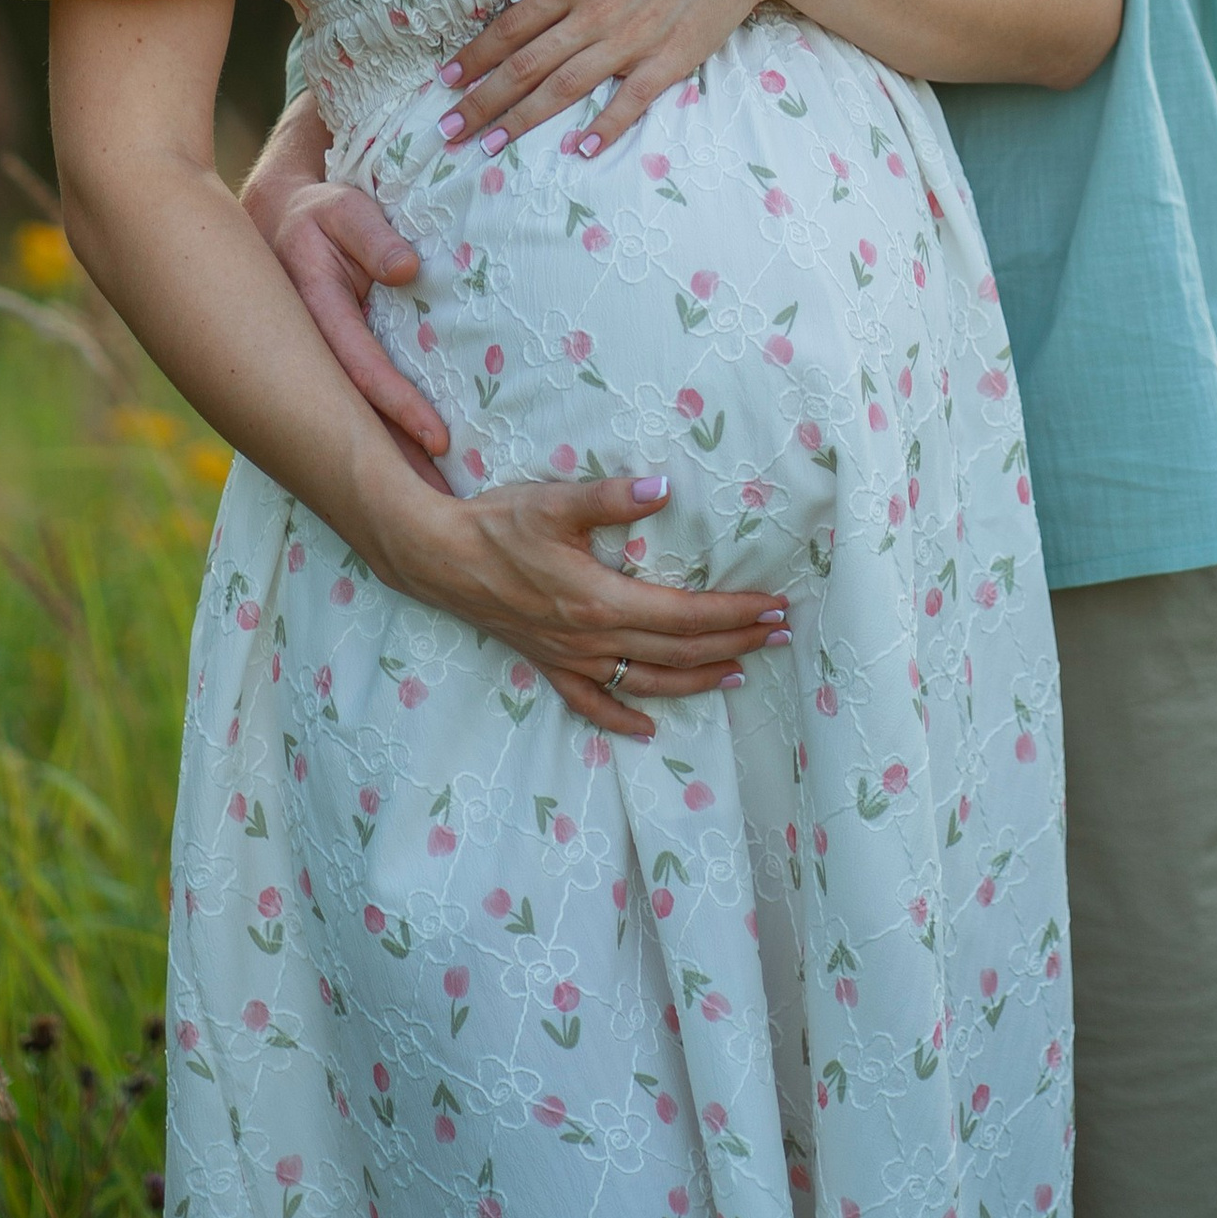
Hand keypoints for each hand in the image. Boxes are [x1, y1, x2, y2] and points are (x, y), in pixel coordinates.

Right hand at [242, 113, 451, 478]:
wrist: (273, 219)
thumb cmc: (317, 210)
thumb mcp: (341, 208)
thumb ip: (371, 234)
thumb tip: (408, 270)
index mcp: (312, 307)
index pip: (361, 366)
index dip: (398, 405)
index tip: (438, 440)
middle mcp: (308, 347)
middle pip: (354, 415)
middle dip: (393, 463)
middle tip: (441, 508)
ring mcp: (311, 364)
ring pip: (351, 421)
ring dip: (387, 462)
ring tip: (433, 505)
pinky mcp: (323, 368)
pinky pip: (352, 408)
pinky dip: (377, 441)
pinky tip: (406, 473)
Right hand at [412, 467, 793, 741]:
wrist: (438, 558)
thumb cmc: (498, 525)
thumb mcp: (556, 502)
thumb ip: (612, 498)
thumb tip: (663, 489)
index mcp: (603, 601)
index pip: (686, 615)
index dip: (734, 613)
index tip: (774, 606)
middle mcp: (593, 640)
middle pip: (679, 653)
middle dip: (735, 644)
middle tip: (779, 634)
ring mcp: (571, 659)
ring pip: (648, 683)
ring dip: (699, 681)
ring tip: (740, 673)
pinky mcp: (548, 665)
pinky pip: (593, 704)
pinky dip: (624, 719)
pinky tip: (650, 728)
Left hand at [436, 0, 796, 158]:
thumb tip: (526, 1)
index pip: (510, 28)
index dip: (475, 58)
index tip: (445, 83)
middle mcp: (591, 15)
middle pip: (524, 66)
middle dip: (482, 101)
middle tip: (448, 130)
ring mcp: (628, 43)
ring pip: (562, 89)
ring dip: (522, 120)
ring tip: (489, 145)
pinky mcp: (666, 63)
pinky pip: (628, 102)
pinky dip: (603, 127)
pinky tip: (580, 150)